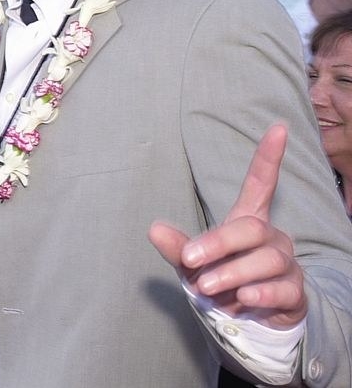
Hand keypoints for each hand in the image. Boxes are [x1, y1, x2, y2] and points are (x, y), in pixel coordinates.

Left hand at [148, 124, 306, 328]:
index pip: (261, 184)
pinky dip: (261, 293)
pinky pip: (284, 288)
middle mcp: (270, 237)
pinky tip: (243, 298)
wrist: (243, 320)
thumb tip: (154, 228)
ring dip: (233, 273)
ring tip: (207, 286)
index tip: (278, 128)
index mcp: (246, 221)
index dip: (268, 157)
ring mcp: (285, 264)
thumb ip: (176, 247)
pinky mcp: (294, 292)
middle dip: (219, 244)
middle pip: (252, 229)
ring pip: (267, 260)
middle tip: (190, 261)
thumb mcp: (192, 264)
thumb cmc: (218, 280)